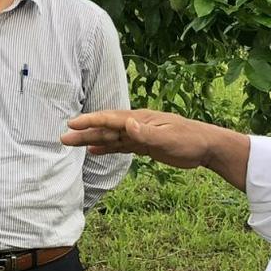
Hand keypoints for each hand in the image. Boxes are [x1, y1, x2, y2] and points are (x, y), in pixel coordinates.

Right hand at [62, 108, 212, 166]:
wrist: (207, 146)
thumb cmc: (190, 141)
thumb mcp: (168, 139)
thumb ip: (146, 133)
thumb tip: (127, 124)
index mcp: (140, 120)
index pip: (110, 119)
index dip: (91, 121)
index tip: (73, 124)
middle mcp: (136, 125)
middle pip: (106, 128)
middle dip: (85, 132)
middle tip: (63, 138)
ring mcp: (139, 135)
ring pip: (110, 138)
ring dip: (92, 140)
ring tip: (72, 144)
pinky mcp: (144, 146)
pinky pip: (120, 146)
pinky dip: (106, 148)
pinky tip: (94, 152)